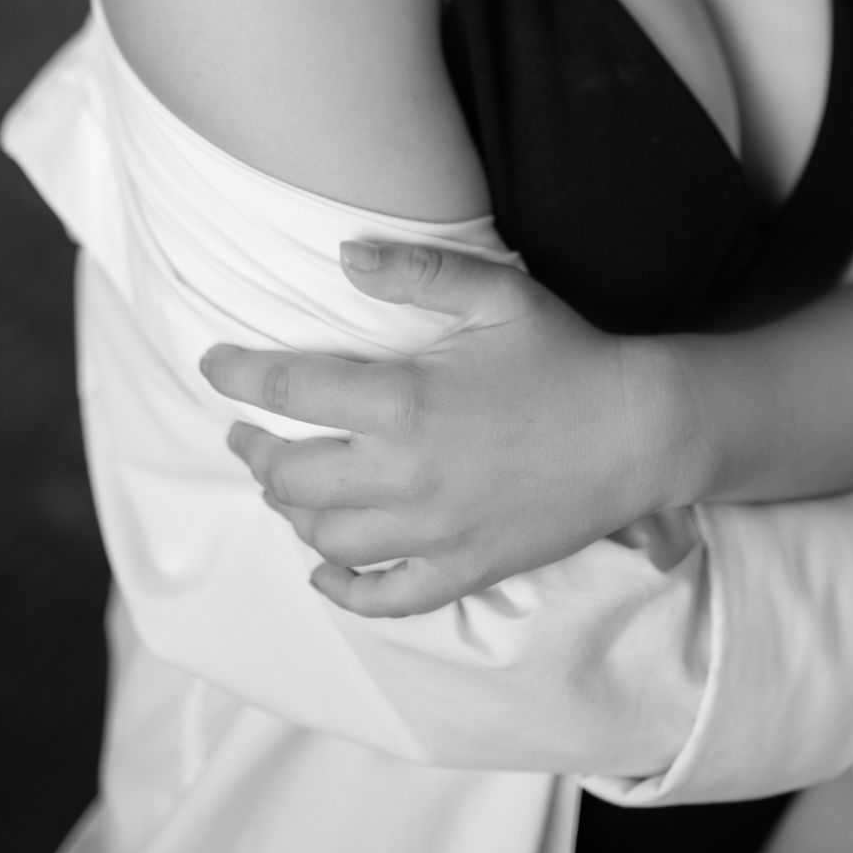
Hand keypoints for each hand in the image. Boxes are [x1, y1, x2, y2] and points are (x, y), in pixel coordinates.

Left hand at [200, 244, 676, 617]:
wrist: (638, 430)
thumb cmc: (565, 353)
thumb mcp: (498, 294)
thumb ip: (417, 272)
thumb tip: (343, 255)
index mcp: (405, 401)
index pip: (289, 394)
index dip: (238, 377)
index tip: (214, 365)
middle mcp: (406, 474)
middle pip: (290, 476)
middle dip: (254, 450)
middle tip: (246, 431)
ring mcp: (432, 531)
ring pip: (324, 537)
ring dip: (290, 511)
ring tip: (286, 482)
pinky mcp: (462, 569)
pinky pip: (381, 598)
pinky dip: (341, 589)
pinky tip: (325, 569)